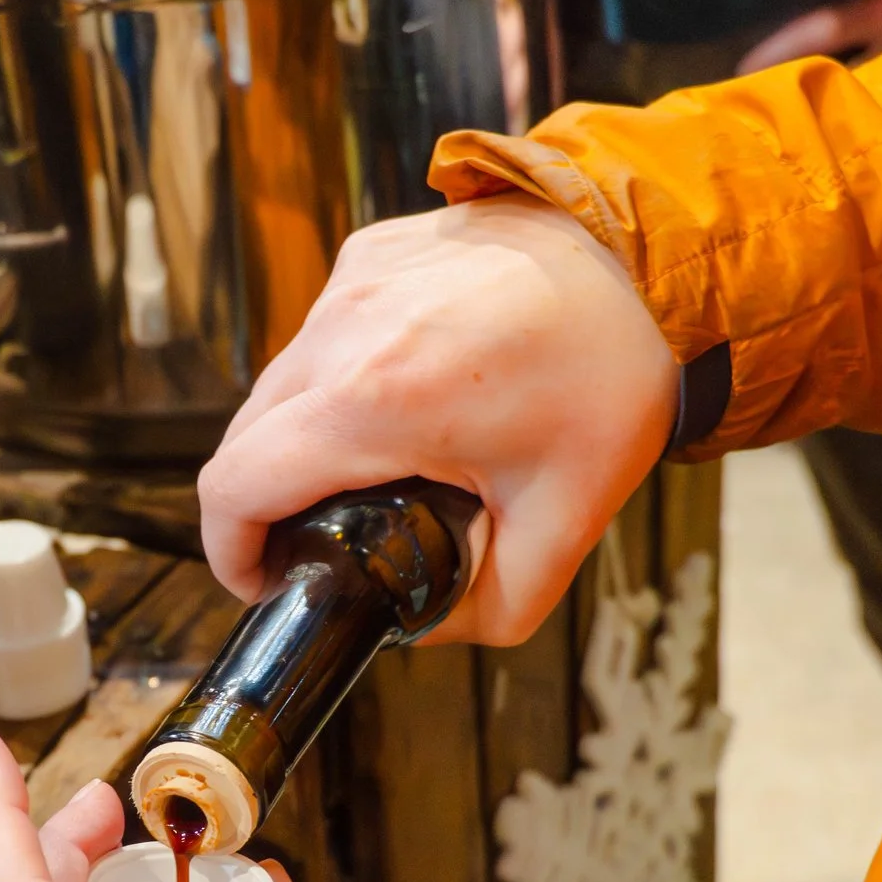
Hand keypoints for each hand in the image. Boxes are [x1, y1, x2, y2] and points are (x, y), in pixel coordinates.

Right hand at [198, 195, 674, 648]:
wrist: (651, 261)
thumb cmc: (612, 376)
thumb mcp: (562, 526)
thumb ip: (486, 606)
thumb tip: (422, 626)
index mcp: (375, 405)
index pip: (234, 488)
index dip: (230, 552)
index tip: (261, 580)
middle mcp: (344, 333)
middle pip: (245, 439)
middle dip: (265, 504)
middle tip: (321, 539)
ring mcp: (352, 285)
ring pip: (280, 384)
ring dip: (304, 436)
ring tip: (378, 464)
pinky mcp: (368, 255)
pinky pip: (323, 333)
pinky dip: (343, 375)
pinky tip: (411, 389)